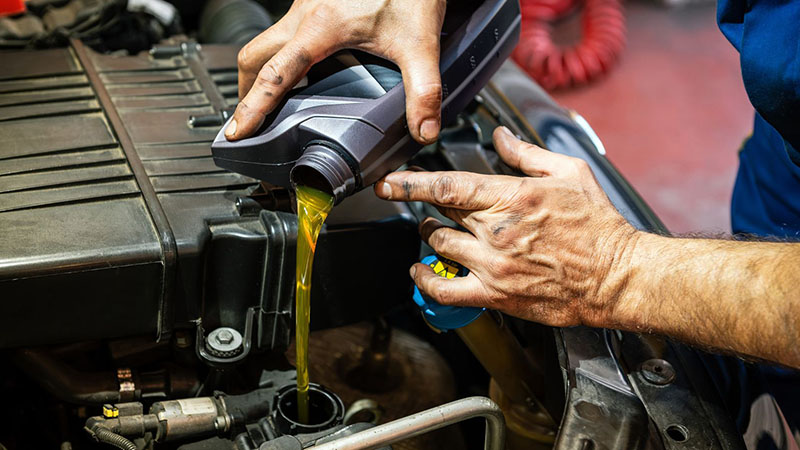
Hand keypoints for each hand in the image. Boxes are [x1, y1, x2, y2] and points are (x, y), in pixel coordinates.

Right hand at [226, 0, 445, 144]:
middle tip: (248, 123)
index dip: (253, 108)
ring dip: (259, 73)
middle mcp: (305, 15)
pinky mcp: (316, 3)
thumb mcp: (420, 43)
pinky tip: (299, 74)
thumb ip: (424, 90)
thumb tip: (424, 131)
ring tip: (267, 104)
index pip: (274, 74)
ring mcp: (306, 6)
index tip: (238, 132)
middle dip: (246, 92)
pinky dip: (279, 58)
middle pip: (254, 56)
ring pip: (265, 42)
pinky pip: (284, 34)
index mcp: (321, 28)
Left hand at [374, 126, 640, 327]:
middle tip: (440, 207)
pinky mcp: (494, 294)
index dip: (411, 183)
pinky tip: (420, 272)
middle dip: (433, 206)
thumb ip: (526, 154)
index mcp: (512, 197)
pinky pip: (444, 290)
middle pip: (441, 212)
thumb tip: (500, 136)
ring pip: (439, 244)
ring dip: (432, 236)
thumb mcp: (569, 173)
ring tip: (440, 232)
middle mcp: (496, 231)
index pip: (448, 185)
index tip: (389, 181)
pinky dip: (425, 281)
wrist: (616, 277)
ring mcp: (493, 265)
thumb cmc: (597, 226)